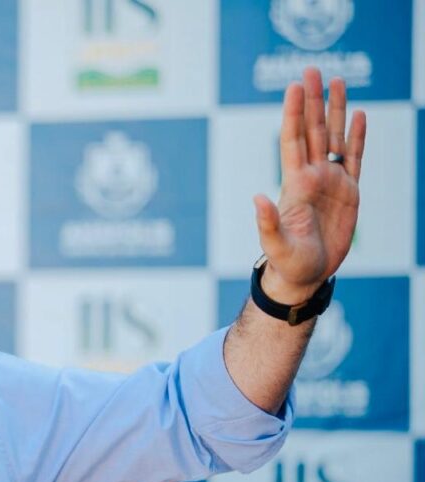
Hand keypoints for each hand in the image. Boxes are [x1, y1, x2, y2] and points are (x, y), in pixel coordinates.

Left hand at [254, 67, 366, 303]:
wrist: (306, 275)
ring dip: (335, 110)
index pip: (294, 140)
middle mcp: (312, 176)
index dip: (294, 114)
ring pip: (334, 138)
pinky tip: (360, 115)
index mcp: (295, 184)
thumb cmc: (288, 263)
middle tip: (312, 70)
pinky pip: (354, 158)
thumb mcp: (275, 245)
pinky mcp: (348, 192)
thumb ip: (267, 223)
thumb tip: (257, 198)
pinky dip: (357, 137)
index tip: (294, 87)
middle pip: (314, 130)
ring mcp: (331, 182)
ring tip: (337, 81)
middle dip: (313, 101)